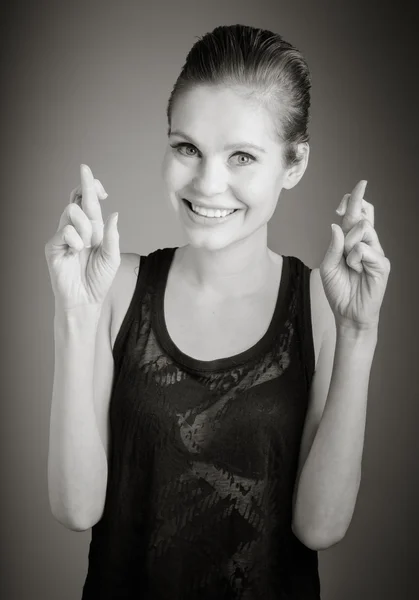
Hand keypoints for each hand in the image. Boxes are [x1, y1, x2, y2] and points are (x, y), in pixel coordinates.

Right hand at [45, 164, 120, 311]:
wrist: (85, 300)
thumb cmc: (98, 280)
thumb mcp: (111, 257)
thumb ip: (112, 236)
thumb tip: (114, 213)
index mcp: (92, 229)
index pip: (90, 203)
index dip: (92, 189)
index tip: (101, 187)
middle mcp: (76, 229)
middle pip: (78, 199)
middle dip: (85, 185)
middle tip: (86, 169)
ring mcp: (63, 236)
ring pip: (72, 211)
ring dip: (86, 226)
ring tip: (88, 245)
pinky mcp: (53, 245)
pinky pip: (65, 230)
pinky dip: (76, 240)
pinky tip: (76, 252)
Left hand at [319, 180, 390, 331]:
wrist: (347, 313)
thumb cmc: (338, 290)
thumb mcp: (328, 266)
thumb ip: (332, 246)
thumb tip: (336, 225)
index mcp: (353, 241)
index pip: (358, 213)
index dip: (354, 200)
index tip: (348, 196)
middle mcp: (367, 243)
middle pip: (362, 214)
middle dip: (349, 214)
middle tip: (338, 229)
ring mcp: (376, 252)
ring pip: (363, 229)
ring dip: (348, 244)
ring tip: (348, 262)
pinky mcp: (381, 264)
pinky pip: (365, 249)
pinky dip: (355, 258)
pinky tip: (356, 270)